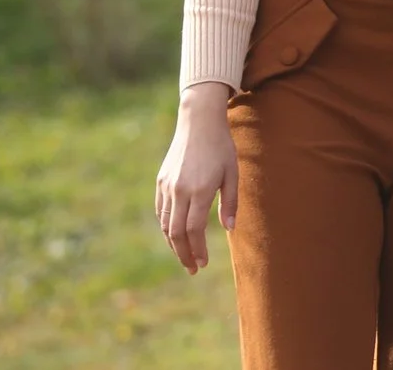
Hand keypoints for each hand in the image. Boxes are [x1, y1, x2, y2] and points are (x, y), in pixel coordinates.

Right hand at [155, 83, 237, 275]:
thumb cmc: (221, 147)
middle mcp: (179, 191)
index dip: (197, 250)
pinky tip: (175, 235)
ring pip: (165, 224)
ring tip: (185, 256)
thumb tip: (229, 229)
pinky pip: (160, 211)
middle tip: (192, 269)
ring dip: (173, 244)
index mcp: (199, 190)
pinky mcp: (160, 181)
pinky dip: (166, 227)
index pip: (193, 230)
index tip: (202, 264)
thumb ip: (229, 202)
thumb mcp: (232, 173)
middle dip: (184, 254)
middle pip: (176, 232)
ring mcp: (166, 186)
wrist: (198, 122)